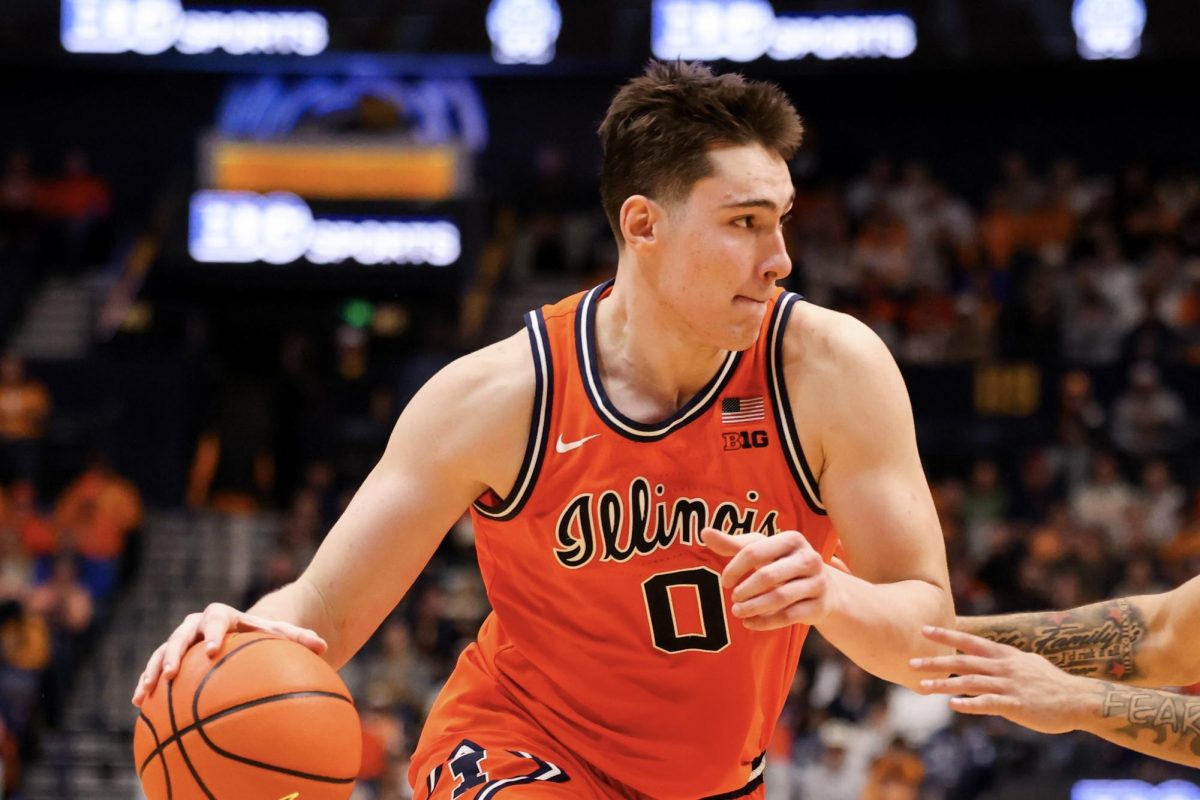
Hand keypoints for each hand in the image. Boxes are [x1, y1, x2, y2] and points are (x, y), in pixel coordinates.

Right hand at [132, 603, 326, 706]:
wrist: (238, 633)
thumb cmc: (260, 635)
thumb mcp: (278, 634)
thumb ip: (298, 637)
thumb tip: (324, 646)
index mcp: (224, 616)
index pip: (217, 619)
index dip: (213, 633)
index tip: (213, 650)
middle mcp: (197, 625)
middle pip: (182, 634)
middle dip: (175, 652)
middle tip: (173, 673)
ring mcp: (180, 641)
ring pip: (162, 651)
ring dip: (154, 669)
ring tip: (146, 691)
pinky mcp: (169, 657)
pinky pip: (154, 668)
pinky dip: (146, 682)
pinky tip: (139, 702)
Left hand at [702, 528, 832, 630]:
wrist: (825, 589)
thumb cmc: (783, 564)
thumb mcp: (762, 550)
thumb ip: (733, 544)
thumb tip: (704, 532)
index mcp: (792, 539)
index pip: (755, 551)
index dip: (735, 568)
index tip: (725, 581)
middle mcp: (809, 558)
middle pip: (767, 576)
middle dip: (745, 590)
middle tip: (732, 598)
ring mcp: (817, 582)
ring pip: (779, 597)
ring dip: (753, 607)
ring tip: (737, 611)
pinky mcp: (819, 605)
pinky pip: (789, 616)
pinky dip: (766, 622)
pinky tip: (750, 623)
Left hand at [911, 626, 1094, 734]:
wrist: (1078, 699)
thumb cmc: (1050, 682)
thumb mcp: (1026, 663)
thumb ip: (1003, 659)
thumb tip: (985, 655)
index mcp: (1005, 655)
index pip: (970, 641)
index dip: (946, 635)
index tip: (923, 630)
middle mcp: (1003, 667)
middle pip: (963, 661)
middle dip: (935, 662)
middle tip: (910, 663)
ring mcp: (1009, 685)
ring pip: (969, 682)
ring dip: (943, 685)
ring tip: (921, 688)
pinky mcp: (1016, 705)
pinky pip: (989, 703)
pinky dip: (970, 704)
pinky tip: (953, 705)